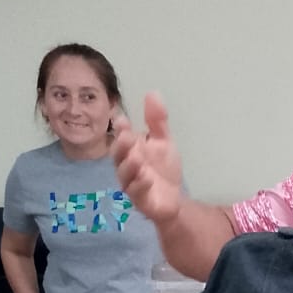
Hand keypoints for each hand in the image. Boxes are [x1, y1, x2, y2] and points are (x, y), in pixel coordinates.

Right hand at [113, 92, 184, 225]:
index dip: (121, 128)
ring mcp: (132, 183)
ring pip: (125, 175)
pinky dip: (140, 185)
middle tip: (127, 137)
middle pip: (118, 156)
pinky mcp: (141, 200)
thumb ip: (157, 120)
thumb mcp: (163, 141)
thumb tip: (152, 92)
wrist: (174, 199)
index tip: (122, 118)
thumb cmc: (163, 169)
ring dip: (129, 166)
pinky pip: (137, 193)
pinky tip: (147, 178)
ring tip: (137, 158)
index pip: (121, 136)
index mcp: (130, 149)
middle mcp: (127, 165)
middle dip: (121, 146)